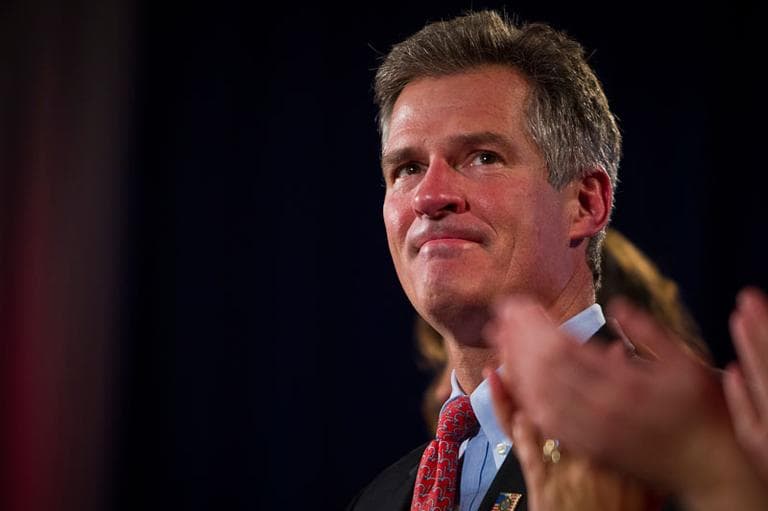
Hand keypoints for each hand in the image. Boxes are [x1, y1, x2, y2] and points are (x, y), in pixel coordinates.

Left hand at [486, 295, 767, 510]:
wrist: (708, 466)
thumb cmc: (700, 411)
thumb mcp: (685, 363)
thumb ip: (650, 333)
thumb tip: (616, 306)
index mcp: (624, 385)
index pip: (563, 348)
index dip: (534, 324)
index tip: (518, 303)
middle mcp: (602, 410)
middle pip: (543, 369)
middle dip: (517, 337)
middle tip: (500, 313)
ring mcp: (591, 432)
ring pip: (538, 397)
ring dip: (514, 364)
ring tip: (499, 338)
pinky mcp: (588, 448)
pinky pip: (545, 423)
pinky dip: (524, 398)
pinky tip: (512, 379)